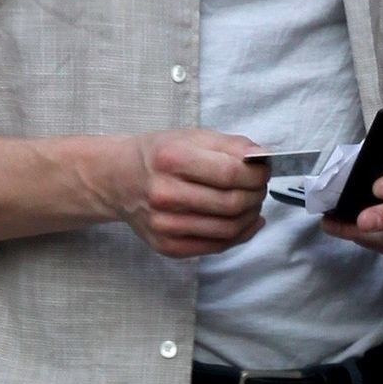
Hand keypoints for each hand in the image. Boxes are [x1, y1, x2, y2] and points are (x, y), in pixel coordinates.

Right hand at [101, 130, 269, 257]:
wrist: (119, 179)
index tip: (263, 171)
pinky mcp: (167, 245)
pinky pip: (217, 246)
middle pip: (232, 203)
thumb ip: (232, 146)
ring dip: (251, 215)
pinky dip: (240, 235)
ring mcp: (164, 224)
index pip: (231, 173)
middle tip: (260, 187)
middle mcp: (164, 194)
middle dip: (257, 195)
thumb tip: (262, 158)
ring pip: (228, 228)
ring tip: (252, 202)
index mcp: (171, 159)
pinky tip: (246, 222)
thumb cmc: (160, 155)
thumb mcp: (193, 137)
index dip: (257, 174)